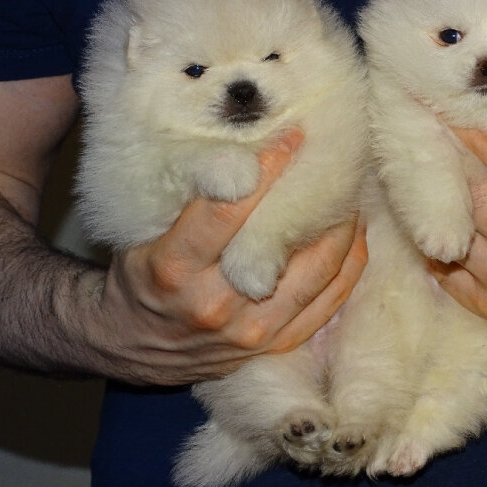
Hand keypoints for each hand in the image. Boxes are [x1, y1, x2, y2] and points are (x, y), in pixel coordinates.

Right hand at [60, 129, 367, 384]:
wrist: (133, 344)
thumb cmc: (139, 277)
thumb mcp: (141, 234)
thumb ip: (187, 201)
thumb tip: (244, 150)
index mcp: (174, 268)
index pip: (229, 209)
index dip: (266, 168)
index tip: (291, 139)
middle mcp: (214, 304)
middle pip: (281, 241)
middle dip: (313, 195)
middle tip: (331, 159)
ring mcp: (248, 332)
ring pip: (315, 275)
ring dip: (340, 230)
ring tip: (347, 194)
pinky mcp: (271, 347)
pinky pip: (325, 306)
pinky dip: (346, 268)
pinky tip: (354, 238)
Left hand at [428, 129, 486, 347]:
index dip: (468, 130)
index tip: (447, 111)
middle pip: (467, 193)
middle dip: (448, 167)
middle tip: (428, 146)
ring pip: (450, 235)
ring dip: (438, 211)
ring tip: (424, 187)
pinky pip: (448, 277)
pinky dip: (438, 252)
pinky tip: (436, 232)